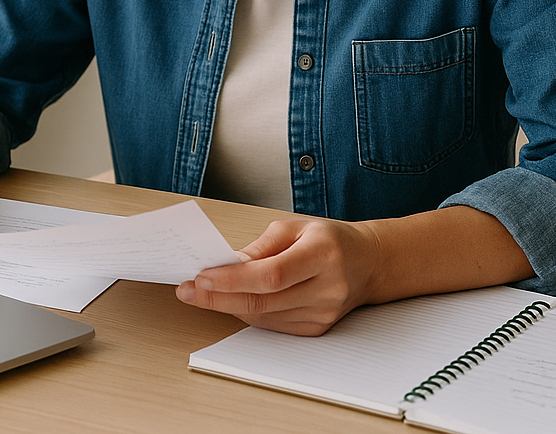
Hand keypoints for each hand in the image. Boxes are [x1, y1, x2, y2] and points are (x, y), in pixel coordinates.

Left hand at [175, 216, 381, 335]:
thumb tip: (227, 265)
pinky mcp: (317, 329)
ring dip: (228, 306)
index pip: (272, 274)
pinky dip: (248, 313)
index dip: (233, 279)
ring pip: (264, 317)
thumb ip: (261, 247)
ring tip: (201, 293)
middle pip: (264, 301)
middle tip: (188, 290)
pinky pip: (273, 325)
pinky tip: (231, 301)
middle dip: (219, 297)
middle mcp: (326, 288)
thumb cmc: (329, 239)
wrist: (367, 263)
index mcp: (323, 254)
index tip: (201, 277)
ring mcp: (323, 314)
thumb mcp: (296, 226)